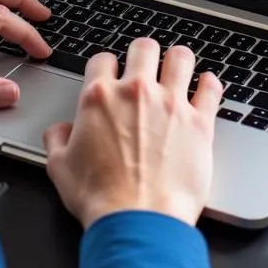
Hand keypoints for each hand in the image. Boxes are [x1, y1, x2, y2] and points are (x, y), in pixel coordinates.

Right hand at [44, 39, 221, 228]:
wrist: (138, 220)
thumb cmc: (100, 198)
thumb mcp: (59, 167)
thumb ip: (57, 140)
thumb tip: (61, 132)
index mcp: (99, 97)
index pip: (103, 59)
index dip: (106, 67)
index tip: (111, 76)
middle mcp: (136, 92)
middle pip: (144, 47)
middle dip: (143, 54)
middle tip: (145, 66)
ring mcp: (171, 105)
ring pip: (180, 58)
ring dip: (178, 61)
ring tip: (177, 68)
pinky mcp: (200, 123)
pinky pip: (211, 89)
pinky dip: (209, 84)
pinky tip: (206, 85)